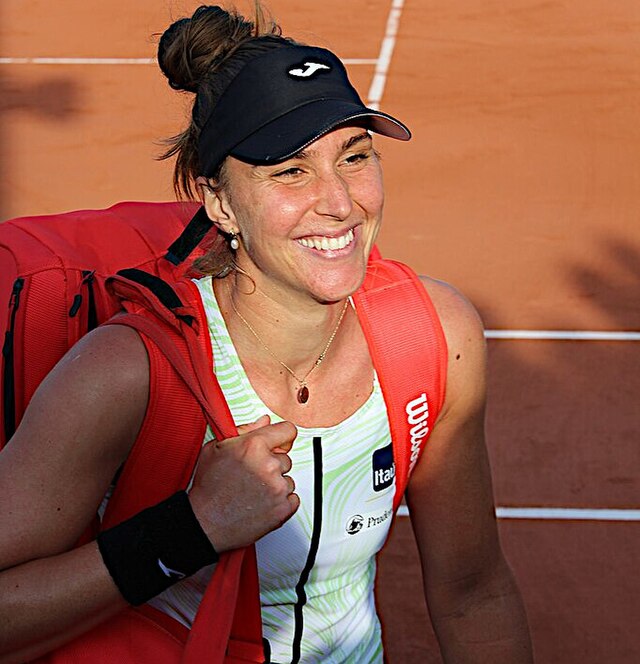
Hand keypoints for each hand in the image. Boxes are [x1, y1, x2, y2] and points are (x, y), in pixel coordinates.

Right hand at [188, 415, 298, 551]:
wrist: (204, 523)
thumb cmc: (208, 488)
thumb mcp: (217, 448)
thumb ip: (245, 430)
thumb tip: (265, 421)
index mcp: (254, 446)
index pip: (288, 431)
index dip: (281, 437)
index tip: (278, 444)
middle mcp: (269, 465)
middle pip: (286, 457)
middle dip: (272, 464)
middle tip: (251, 475)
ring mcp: (278, 488)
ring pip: (288, 479)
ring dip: (275, 484)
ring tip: (253, 491)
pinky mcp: (283, 509)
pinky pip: (292, 498)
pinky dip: (280, 502)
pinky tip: (261, 502)